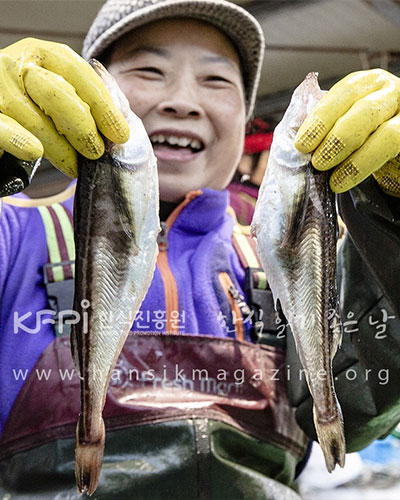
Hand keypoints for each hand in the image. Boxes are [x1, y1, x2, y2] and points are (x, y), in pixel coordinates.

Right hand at [0, 38, 129, 177]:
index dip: (103, 106)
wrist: (0, 123)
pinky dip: (19, 140)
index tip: (120, 134)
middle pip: (56, 92)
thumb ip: (86, 105)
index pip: (78, 73)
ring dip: (59, 147)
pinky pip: (2, 127)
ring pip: (32, 116)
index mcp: (42, 55)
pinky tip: (35, 152)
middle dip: (83, 126)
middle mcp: (16, 65)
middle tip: (96, 152)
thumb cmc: (33, 112)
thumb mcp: (61, 98)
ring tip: (75, 167)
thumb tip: (120, 129)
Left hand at [295, 69, 399, 196]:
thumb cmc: (361, 137)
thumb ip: (324, 126)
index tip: (302, 144)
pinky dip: (370, 169)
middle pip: (366, 111)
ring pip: (388, 135)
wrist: (393, 156)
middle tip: (317, 163)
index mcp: (368, 83)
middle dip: (337, 139)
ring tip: (334, 180)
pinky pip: (394, 152)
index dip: (321, 119)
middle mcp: (392, 93)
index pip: (345, 93)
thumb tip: (296, 143)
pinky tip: (351, 182)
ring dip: (356, 161)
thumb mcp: (341, 123)